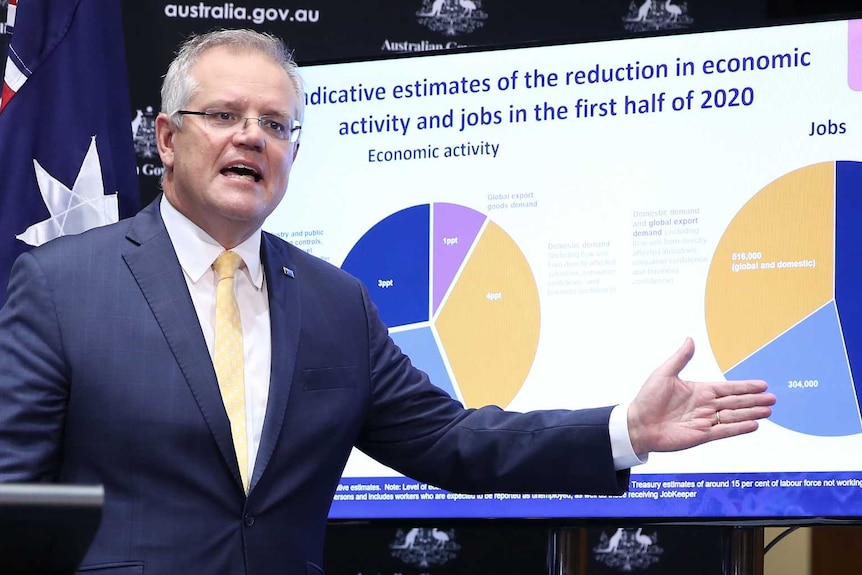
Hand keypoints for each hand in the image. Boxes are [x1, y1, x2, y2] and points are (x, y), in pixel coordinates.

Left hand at [626, 337, 775, 454]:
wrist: (637, 424)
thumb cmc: (647, 399)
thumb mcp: (664, 374)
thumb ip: (680, 358)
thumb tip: (689, 339)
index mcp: (699, 390)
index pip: (728, 388)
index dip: (745, 386)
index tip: (763, 384)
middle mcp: (704, 406)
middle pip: (735, 401)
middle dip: (754, 400)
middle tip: (773, 398)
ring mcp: (704, 421)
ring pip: (733, 416)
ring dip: (751, 413)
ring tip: (768, 411)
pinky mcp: (701, 435)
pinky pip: (724, 431)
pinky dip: (739, 428)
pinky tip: (753, 425)